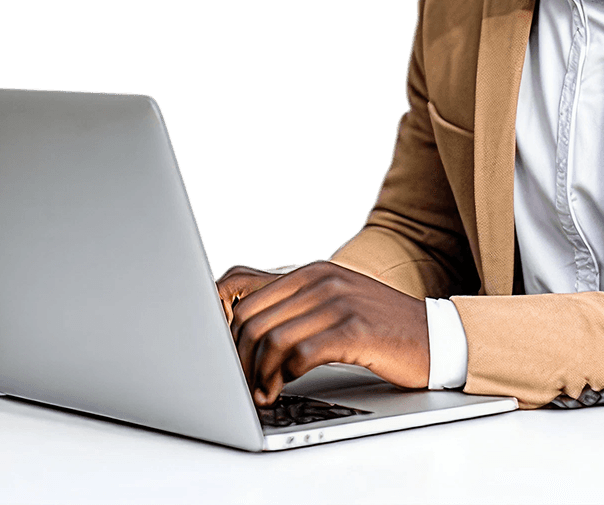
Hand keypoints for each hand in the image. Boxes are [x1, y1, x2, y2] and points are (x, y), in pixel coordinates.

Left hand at [223, 260, 429, 405]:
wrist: (436, 336)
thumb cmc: (380, 327)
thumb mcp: (334, 303)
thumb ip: (295, 308)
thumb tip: (245, 332)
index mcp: (311, 273)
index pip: (247, 298)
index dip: (229, 333)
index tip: (227, 358)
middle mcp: (322, 281)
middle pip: (254, 319)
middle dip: (239, 357)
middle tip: (241, 382)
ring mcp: (339, 303)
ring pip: (274, 338)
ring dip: (260, 372)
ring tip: (263, 390)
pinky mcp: (355, 330)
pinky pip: (302, 353)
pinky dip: (286, 375)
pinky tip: (287, 386)